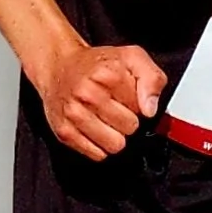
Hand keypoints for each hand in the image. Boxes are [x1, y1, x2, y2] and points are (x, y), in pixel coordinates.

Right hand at [37, 35, 167, 160]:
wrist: (59, 68)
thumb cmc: (95, 65)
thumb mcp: (132, 58)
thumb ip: (152, 78)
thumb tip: (150, 109)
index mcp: (107, 74)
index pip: (143, 109)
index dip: (138, 104)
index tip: (127, 96)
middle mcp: (87, 94)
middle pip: (129, 128)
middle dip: (127, 120)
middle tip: (116, 107)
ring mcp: (74, 115)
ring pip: (114, 145)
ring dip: (114, 135)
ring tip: (106, 119)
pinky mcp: (65, 132)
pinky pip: (97, 154)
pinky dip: (99, 145)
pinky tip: (94, 128)